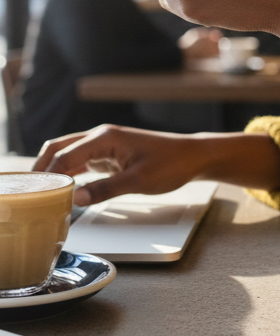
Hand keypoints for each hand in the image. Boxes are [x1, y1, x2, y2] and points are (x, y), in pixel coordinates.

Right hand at [32, 125, 207, 205]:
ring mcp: (105, 145)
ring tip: (41, 193)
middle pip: (60, 148)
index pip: (65, 154)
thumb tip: (74, 199)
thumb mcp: (139, 181)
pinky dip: (70, 173)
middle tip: (30, 192)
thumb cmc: (172, 164)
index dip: (48, 174)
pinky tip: (63, 189)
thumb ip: (105, 190)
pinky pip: (82, 162)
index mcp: (105, 137)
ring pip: (69, 155)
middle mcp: (101, 137)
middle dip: (43, 167)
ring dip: (55, 170)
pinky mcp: (110, 155)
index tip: (37, 194)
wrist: (193, 157)